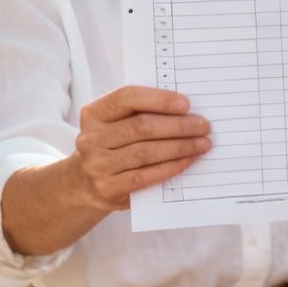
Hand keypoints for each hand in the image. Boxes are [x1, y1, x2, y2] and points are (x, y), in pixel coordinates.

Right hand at [68, 86, 210, 210]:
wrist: (84, 183)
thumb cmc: (111, 145)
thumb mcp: (115, 123)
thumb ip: (140, 112)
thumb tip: (186, 109)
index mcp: (94, 114)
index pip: (126, 98)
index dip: (158, 99)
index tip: (186, 104)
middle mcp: (91, 138)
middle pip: (141, 127)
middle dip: (178, 125)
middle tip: (203, 125)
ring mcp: (98, 165)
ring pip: (146, 152)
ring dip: (180, 147)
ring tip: (202, 143)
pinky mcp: (108, 188)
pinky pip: (146, 176)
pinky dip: (172, 167)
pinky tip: (188, 160)